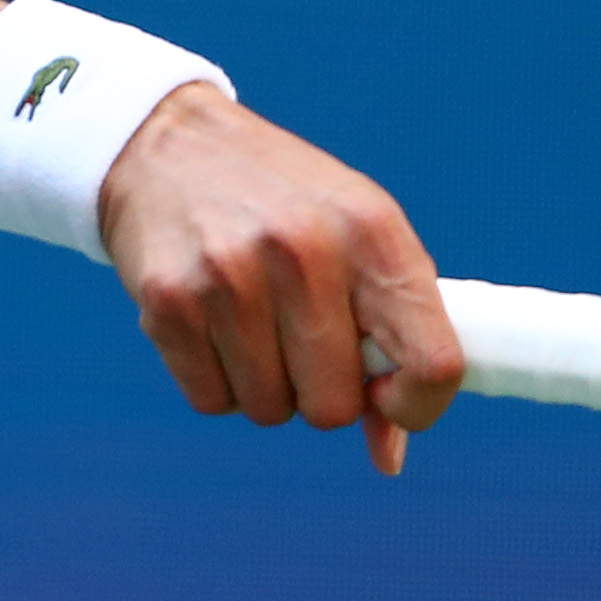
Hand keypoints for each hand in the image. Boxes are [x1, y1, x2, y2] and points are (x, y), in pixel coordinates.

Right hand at [98, 88, 465, 473]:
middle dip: (321, 391)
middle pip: (335, 407)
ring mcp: (230, 276)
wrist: (168, 142)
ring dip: (264, 383)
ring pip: (270, 410)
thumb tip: (389, 458)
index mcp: (371, 229)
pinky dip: (214, 377)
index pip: (432, 360)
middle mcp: (304, 249)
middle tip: (301, 337)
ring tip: (251, 317)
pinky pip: (211, 401)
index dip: (419, 405)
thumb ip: (388, 333)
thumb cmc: (284, 201)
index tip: (390, 395)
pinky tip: (209, 319)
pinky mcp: (168, 300)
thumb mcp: (353, 236)